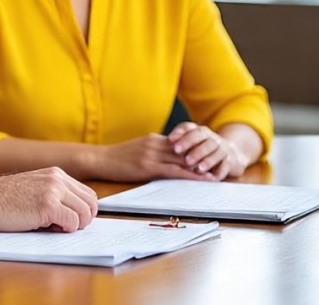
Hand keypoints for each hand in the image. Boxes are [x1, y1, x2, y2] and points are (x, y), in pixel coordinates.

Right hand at [0, 167, 97, 231]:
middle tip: (66, 228)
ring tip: (56, 228)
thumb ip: (53, 196)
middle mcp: (57, 179)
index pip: (86, 193)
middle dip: (83, 219)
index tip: (71, 221)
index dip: (83, 211)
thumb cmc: (1, 200)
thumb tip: (74, 217)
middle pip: (91, 203)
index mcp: (55, 174)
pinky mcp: (48, 205)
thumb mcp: (33, 190)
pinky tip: (48, 228)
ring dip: (75, 225)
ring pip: (85, 213)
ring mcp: (53, 190)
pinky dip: (65, 230)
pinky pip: (72, 222)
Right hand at [94, 134, 214, 181]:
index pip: (181, 144)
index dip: (197, 150)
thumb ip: (152, 152)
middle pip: (185, 150)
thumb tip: (165, 159)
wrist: (99, 159)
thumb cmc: (116, 158)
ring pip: (182, 160)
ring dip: (200, 167)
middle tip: (219, 165)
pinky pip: (174, 171)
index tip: (210, 156)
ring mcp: (152, 154)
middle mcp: (156, 144)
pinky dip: (189, 175)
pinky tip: (200, 179)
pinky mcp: (148, 166)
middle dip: (203, 158)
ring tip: (215, 175)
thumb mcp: (137, 151)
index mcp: (154, 140)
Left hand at [167, 122, 251, 179]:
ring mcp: (222, 148)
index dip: (180, 133)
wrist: (226, 153)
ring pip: (216, 151)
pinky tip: (213, 177)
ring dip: (207, 160)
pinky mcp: (229, 160)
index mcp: (199, 131)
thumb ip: (176, 145)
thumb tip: (154, 147)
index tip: (170, 140)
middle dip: (193, 147)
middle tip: (183, 157)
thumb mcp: (189, 144)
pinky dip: (220, 171)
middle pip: (202, 138)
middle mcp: (211, 137)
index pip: (189, 128)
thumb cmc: (201, 149)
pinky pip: (226, 165)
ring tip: (198, 168)